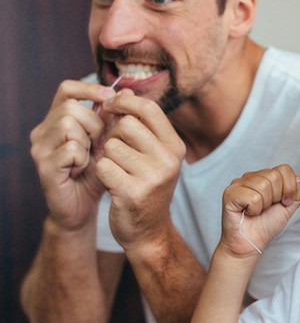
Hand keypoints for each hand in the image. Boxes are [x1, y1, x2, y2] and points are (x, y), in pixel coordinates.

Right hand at [30, 80, 116, 229]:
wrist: (82, 208)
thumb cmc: (97, 173)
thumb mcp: (108, 143)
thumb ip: (113, 119)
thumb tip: (127, 92)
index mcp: (57, 120)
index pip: (67, 89)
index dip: (89, 89)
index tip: (110, 98)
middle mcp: (44, 130)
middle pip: (71, 107)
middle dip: (94, 123)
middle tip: (101, 143)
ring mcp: (40, 148)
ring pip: (68, 124)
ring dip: (88, 140)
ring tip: (91, 157)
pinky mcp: (43, 166)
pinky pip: (70, 148)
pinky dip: (82, 158)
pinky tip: (82, 168)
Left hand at [95, 91, 185, 251]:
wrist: (149, 231)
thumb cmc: (146, 187)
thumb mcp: (153, 155)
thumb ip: (140, 125)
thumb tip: (121, 90)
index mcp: (176, 147)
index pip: (149, 108)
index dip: (125, 102)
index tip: (111, 106)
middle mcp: (169, 160)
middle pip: (127, 124)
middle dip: (113, 134)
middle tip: (114, 150)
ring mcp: (152, 177)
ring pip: (112, 145)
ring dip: (106, 155)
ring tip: (116, 169)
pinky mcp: (132, 192)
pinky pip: (103, 166)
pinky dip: (101, 173)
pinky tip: (111, 183)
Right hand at [220, 165, 299, 257]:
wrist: (251, 244)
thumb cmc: (265, 226)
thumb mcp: (288, 208)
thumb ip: (297, 193)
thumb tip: (298, 179)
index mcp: (264, 177)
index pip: (284, 169)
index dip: (289, 187)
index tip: (285, 202)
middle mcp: (250, 177)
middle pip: (274, 176)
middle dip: (276, 197)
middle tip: (266, 208)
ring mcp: (238, 184)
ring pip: (263, 185)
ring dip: (264, 204)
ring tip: (256, 211)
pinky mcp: (230, 193)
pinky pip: (253, 197)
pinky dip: (254, 209)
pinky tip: (248, 213)